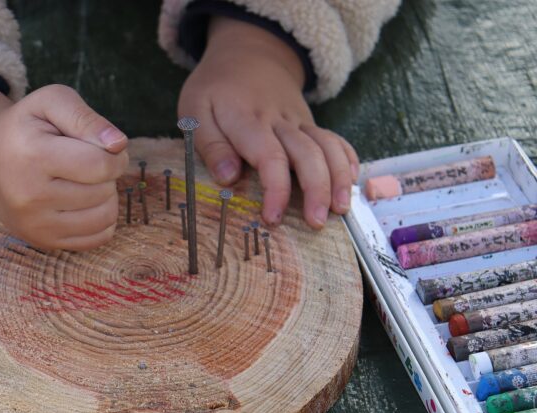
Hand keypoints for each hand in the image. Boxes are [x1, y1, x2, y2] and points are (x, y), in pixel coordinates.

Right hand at [0, 85, 128, 249]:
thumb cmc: (25, 126)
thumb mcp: (50, 102)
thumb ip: (86, 117)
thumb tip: (119, 144)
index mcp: (33, 155)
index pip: (101, 165)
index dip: (115, 155)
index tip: (106, 148)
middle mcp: (30, 196)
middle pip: (104, 192)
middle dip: (108, 174)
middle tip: (88, 163)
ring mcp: (34, 224)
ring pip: (105, 217)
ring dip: (106, 197)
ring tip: (86, 181)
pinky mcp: (41, 242)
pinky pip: (97, 238)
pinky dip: (101, 219)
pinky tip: (84, 202)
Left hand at [178, 17, 358, 228]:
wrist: (248, 53)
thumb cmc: (216, 89)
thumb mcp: (196, 111)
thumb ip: (211, 145)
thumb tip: (228, 180)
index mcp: (249, 121)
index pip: (270, 158)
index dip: (276, 191)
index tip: (274, 218)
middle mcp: (280, 122)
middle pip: (308, 154)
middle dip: (317, 190)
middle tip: (317, 223)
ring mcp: (300, 121)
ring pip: (328, 147)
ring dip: (339, 179)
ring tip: (341, 210)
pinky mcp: (310, 123)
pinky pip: (335, 139)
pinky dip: (348, 160)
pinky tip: (351, 184)